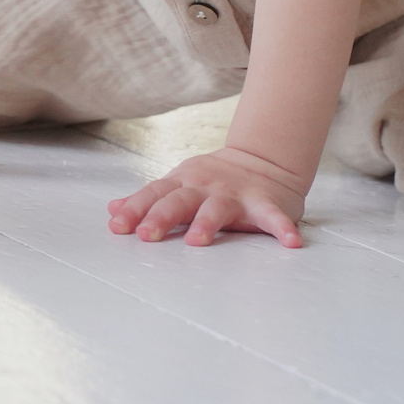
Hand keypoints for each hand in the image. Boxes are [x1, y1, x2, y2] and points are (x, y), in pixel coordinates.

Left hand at [107, 146, 309, 247]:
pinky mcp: (265, 203)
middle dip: (161, 217)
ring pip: (218, 209)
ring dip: (207, 224)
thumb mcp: (178, 184)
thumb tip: (112, 209)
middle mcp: (205, 186)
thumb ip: (148, 199)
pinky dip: (282, 229)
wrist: (263, 160)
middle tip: (146, 235)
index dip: (134, 209)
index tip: (117, 227)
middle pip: (179, 200)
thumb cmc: (213, 180)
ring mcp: (235, 194)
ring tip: (197, 241)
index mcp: (182, 182)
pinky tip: (291, 243)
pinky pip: (274, 218)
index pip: (154, 195)